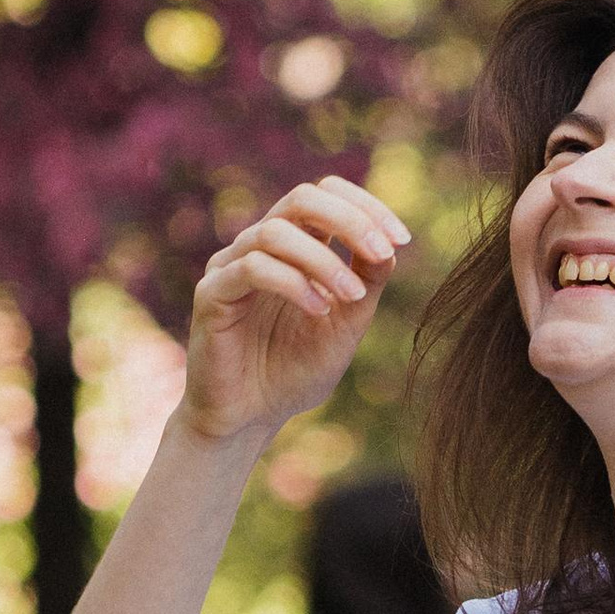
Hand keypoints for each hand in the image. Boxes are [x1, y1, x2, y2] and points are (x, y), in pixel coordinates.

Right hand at [183, 173, 409, 445]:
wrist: (251, 418)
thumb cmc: (295, 370)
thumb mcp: (346, 325)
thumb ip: (366, 283)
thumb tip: (391, 244)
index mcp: (295, 245)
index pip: (327, 195)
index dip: (367, 207)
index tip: (403, 239)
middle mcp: (260, 245)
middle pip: (302, 198)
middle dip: (350, 219)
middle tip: (383, 251)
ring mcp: (231, 265)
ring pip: (276, 232)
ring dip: (324, 260)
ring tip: (352, 297)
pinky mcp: (211, 294)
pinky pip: (251, 268)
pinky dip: (293, 283)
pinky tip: (319, 311)